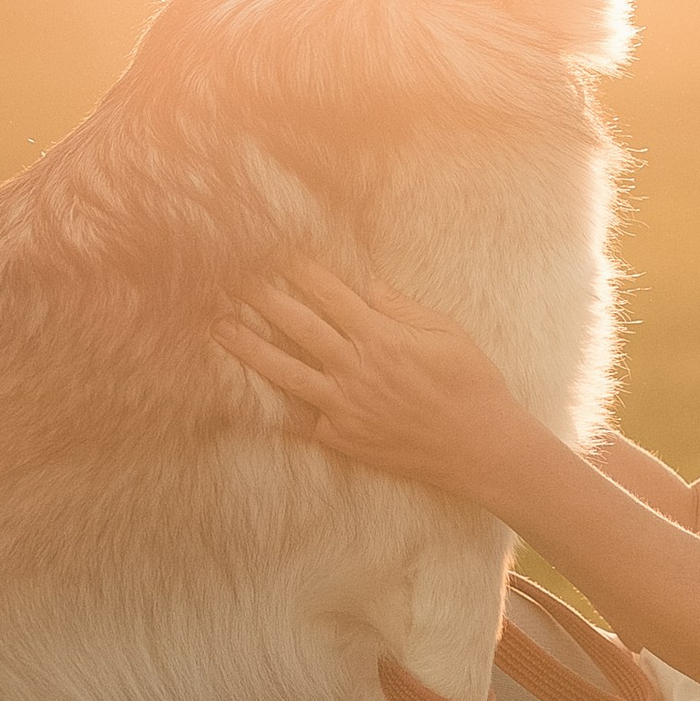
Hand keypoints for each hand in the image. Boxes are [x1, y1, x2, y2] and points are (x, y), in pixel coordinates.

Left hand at [213, 259, 561, 508]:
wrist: (480, 449)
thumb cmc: (472, 385)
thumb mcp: (448, 335)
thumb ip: (403, 310)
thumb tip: (367, 286)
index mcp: (383, 338)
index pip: (330, 295)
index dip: (300, 271)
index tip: (274, 251)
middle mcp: (357, 370)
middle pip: (298, 325)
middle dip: (262, 297)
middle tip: (231, 275)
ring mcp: (345, 407)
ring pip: (285, 371)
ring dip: (248, 347)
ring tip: (219, 328)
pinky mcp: (343, 438)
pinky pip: (305, 417)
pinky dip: (284, 402)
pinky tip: (255, 391)